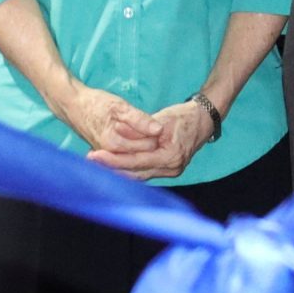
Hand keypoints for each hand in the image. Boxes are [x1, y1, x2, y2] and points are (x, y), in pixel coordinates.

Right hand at [53, 81, 163, 166]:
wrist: (73, 106)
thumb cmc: (95, 103)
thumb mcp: (118, 106)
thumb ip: (139, 119)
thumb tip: (159, 129)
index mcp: (115, 144)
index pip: (149, 145)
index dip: (155, 132)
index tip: (153, 120)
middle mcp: (112, 156)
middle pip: (144, 153)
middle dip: (151, 140)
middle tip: (151, 125)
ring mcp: (109, 158)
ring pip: (138, 156)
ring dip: (144, 145)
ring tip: (144, 130)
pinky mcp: (109, 157)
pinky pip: (129, 157)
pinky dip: (137, 149)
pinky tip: (138, 140)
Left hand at [88, 100, 208, 181]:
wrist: (203, 120)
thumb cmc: (182, 116)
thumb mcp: (161, 119)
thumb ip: (141, 130)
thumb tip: (119, 133)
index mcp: (170, 156)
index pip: (136, 162)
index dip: (114, 160)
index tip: (95, 156)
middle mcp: (171, 168)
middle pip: (135, 173)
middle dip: (112, 168)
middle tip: (90, 162)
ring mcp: (171, 172)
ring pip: (139, 176)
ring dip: (118, 171)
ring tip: (97, 165)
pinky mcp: (168, 170)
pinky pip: (144, 172)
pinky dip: (129, 169)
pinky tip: (113, 166)